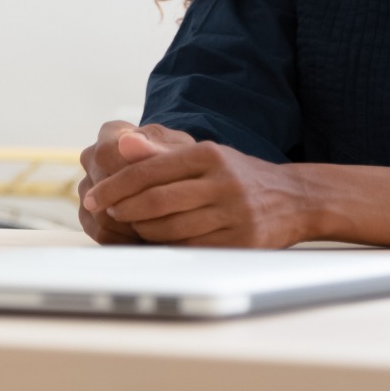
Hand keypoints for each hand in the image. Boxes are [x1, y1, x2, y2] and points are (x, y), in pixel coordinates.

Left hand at [78, 120, 312, 248]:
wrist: (296, 198)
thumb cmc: (238, 176)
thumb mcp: (204, 155)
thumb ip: (160, 152)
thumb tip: (122, 141)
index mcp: (209, 154)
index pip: (148, 171)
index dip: (115, 186)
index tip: (93, 196)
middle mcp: (223, 182)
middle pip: (156, 201)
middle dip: (123, 210)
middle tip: (106, 213)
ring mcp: (234, 213)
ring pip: (171, 228)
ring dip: (142, 231)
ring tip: (131, 226)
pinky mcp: (242, 241)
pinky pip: (191, 249)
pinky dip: (168, 247)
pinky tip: (157, 242)